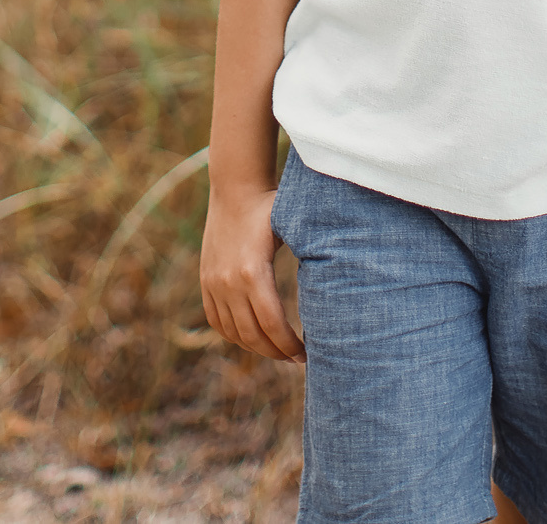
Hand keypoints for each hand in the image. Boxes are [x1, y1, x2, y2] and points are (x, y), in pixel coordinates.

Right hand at [199, 185, 303, 363]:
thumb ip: (311, 259)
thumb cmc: (271, 208)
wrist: (235, 188)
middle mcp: (228, 281)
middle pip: (253, 335)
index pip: (272, 324)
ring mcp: (213, 283)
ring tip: (279, 351)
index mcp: (252, 271)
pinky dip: (235, 335)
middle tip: (297, 359)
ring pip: (234, 332)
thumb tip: (340, 290)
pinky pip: (216, 321)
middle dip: (277, 352)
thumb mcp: (294, 231)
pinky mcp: (206, 281)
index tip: (306, 354)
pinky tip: (253, 338)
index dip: (289, 345)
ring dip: (257, 347)